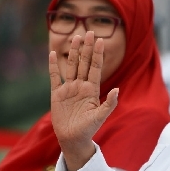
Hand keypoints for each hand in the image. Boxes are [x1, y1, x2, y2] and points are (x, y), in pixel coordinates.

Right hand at [49, 32, 118, 170]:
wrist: (73, 139)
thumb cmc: (89, 129)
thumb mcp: (100, 116)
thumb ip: (109, 103)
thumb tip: (117, 90)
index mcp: (92, 90)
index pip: (95, 68)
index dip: (97, 54)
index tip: (100, 40)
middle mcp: (81, 86)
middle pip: (84, 62)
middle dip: (87, 48)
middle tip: (89, 32)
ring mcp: (69, 89)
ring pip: (71, 66)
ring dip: (73, 52)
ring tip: (75, 37)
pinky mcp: (57, 94)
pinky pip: (55, 77)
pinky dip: (53, 66)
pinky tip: (52, 54)